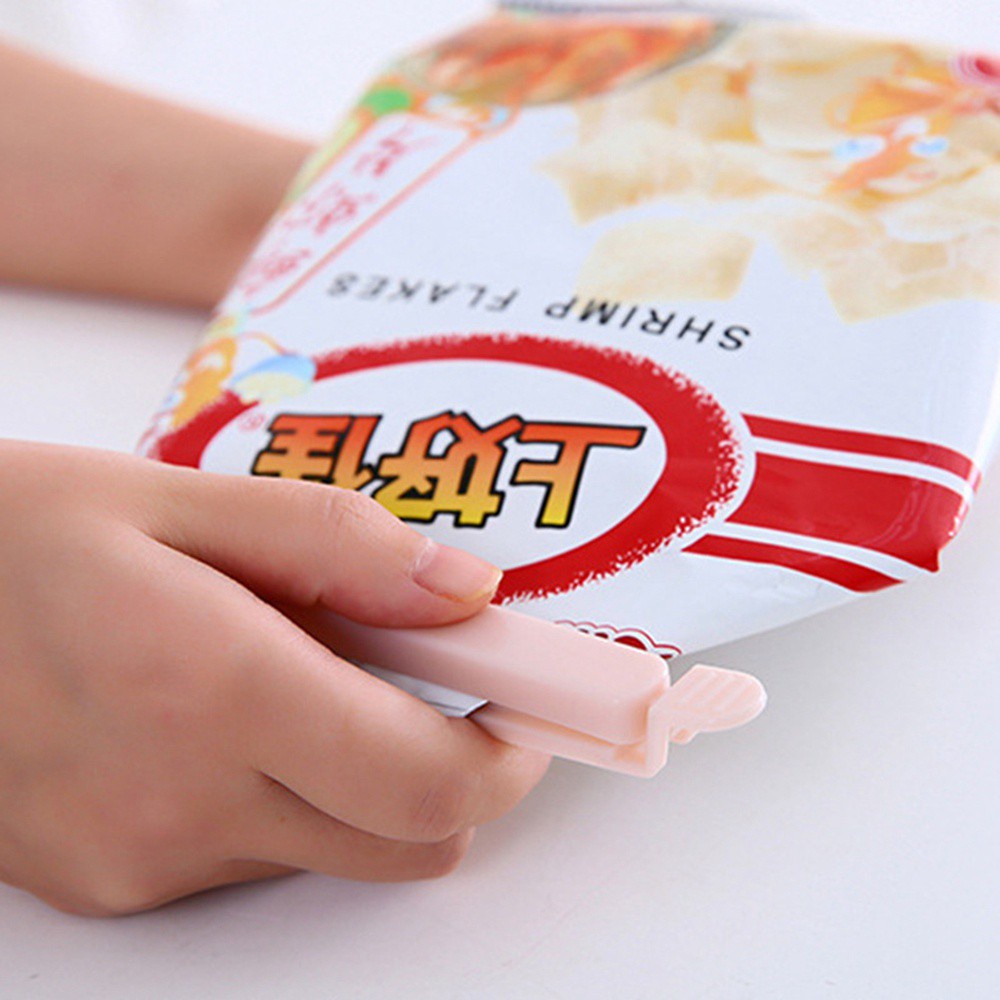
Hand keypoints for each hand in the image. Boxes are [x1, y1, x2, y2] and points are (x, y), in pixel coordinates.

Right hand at [0, 440, 548, 916]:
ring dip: (366, 776)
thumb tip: (469, 592)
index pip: (430, 781)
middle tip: (432, 676)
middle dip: (456, 768)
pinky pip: (254, 856)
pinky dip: (283, 794)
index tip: (530, 697)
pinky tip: (227, 717)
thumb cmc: (20, 533)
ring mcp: (142, 859)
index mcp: (213, 688)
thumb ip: (338, 545)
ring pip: (338, 850)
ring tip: (306, 676)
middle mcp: (183, 802)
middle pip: (410, 840)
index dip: (511, 750)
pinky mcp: (109, 882)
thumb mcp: (178, 499)